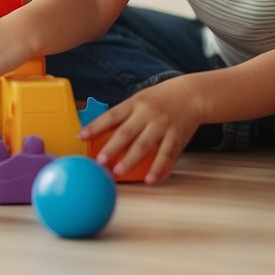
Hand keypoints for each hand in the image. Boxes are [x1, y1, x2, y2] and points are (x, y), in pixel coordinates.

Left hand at [80, 76, 201, 183]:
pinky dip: (158, 168)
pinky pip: (167, 154)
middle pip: (126, 132)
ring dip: (130, 160)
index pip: (112, 115)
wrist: (192, 95)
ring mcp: (163, 126)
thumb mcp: (139, 100)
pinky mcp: (177, 137)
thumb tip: (99, 132)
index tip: (82, 136)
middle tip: (99, 161)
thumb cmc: (159, 100)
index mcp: (135, 103)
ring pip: (145, 145)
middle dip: (112, 147)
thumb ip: (123, 115)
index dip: (96, 126)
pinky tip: (150, 179)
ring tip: (118, 172)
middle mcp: (148, 114)